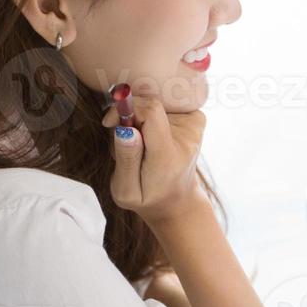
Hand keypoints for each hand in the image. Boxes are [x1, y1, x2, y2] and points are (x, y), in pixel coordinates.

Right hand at [100, 90, 206, 226]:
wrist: (178, 201)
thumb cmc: (147, 197)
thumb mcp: (125, 191)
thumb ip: (125, 160)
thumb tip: (125, 129)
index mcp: (168, 155)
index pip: (150, 110)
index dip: (125, 109)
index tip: (110, 123)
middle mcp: (186, 138)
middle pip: (152, 105)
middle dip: (131, 115)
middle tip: (125, 138)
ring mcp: (195, 126)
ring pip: (157, 105)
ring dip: (142, 118)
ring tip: (141, 142)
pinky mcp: (196, 120)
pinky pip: (168, 106)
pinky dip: (154, 117)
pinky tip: (153, 135)